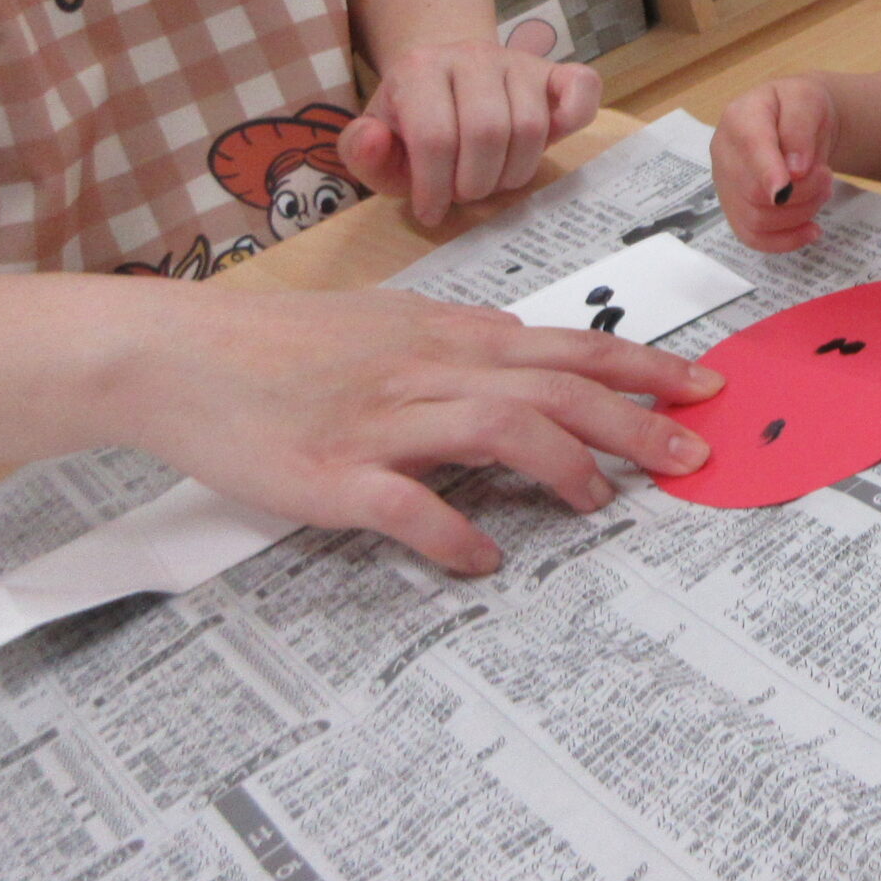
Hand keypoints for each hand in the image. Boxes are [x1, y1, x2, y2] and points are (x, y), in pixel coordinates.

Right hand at [109, 287, 723, 573]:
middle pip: (555, 388)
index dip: (641, 368)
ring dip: (561, 467)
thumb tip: (526, 348)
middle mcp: (427, 370)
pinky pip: (404, 505)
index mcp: (447, 335)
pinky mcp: (331, 474)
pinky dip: (451, 533)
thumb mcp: (388, 320)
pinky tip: (483, 561)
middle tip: (693, 456)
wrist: (177, 354)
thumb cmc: (283, 342)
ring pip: (497, 427)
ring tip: (600, 505)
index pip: (567, 347)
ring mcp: (380, 421)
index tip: (703, 387)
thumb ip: (461, 338)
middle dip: (634, 421)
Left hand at [340, 42, 602, 228]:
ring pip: (531, 127)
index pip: (434, 138)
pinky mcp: (554, 69)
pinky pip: (581, 89)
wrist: (445, 78)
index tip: (430, 210)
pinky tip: (547, 144)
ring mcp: (517, 59)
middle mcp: (471, 54)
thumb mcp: (376, 144)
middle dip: (476, 182)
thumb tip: (377, 136)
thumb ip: (362, 152)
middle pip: (487, 133)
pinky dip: (573, 121)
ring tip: (492, 178)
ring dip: (513, 172)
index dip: (435, 187)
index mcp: (419, 68)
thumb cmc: (411, 123)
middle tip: (466, 194)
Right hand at [711, 78, 838, 252]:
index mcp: (739, 118)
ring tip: (822, 192)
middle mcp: (724, 154)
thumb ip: (799, 127)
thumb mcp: (807, 99)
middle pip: (754, 191)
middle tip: (826, 177)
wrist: (796, 119)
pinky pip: (754, 238)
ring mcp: (727, 185)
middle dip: (801, 192)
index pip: (749, 148)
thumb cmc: (799, 105)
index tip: (786, 190)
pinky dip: (786, 240)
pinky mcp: (736, 209)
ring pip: (756, 219)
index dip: (767, 172)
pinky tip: (812, 230)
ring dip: (800, 213)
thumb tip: (796, 169)